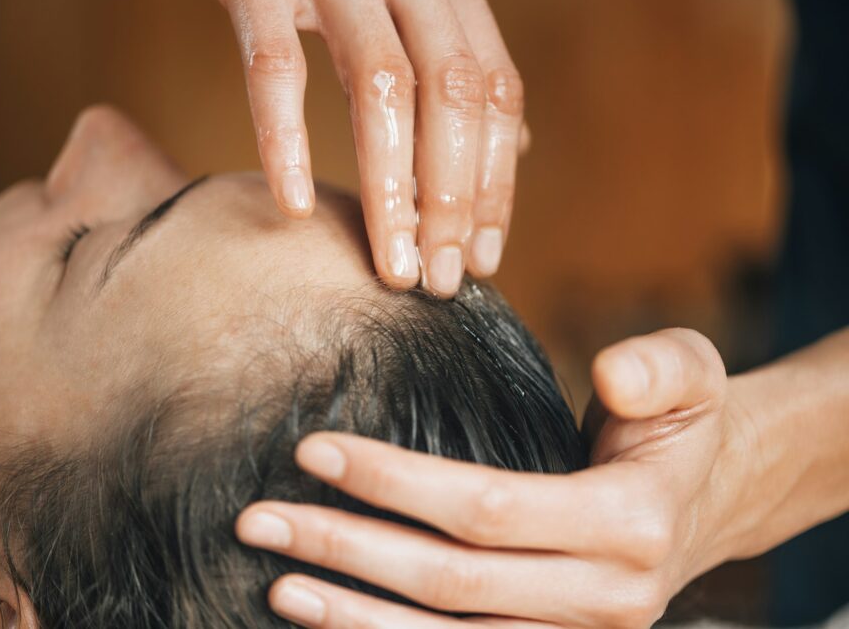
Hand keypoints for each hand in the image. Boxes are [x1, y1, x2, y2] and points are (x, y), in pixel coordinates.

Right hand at [178, 0, 525, 295]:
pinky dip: (283, 137)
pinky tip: (294, 204)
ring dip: (394, 187)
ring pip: (383, 86)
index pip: (495, 87)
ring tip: (391, 266)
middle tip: (441, 280)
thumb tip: (518, 140)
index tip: (484, 255)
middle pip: (455, 94)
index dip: (498, 177)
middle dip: (455, 198)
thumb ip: (457, 49)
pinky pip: (274, 63)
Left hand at [236, 329, 750, 627]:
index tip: (313, 450)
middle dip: (346, 549)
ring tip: (277, 584)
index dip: (394, 483)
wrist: (710, 499)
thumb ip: (660, 368)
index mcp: (630, 524)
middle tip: (260, 520)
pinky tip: (333, 622)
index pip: (487, 508)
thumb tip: (611, 369)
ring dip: (355, 617)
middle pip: (451, 582)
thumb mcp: (692, 376)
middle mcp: (607, 599)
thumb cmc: (682, 426)